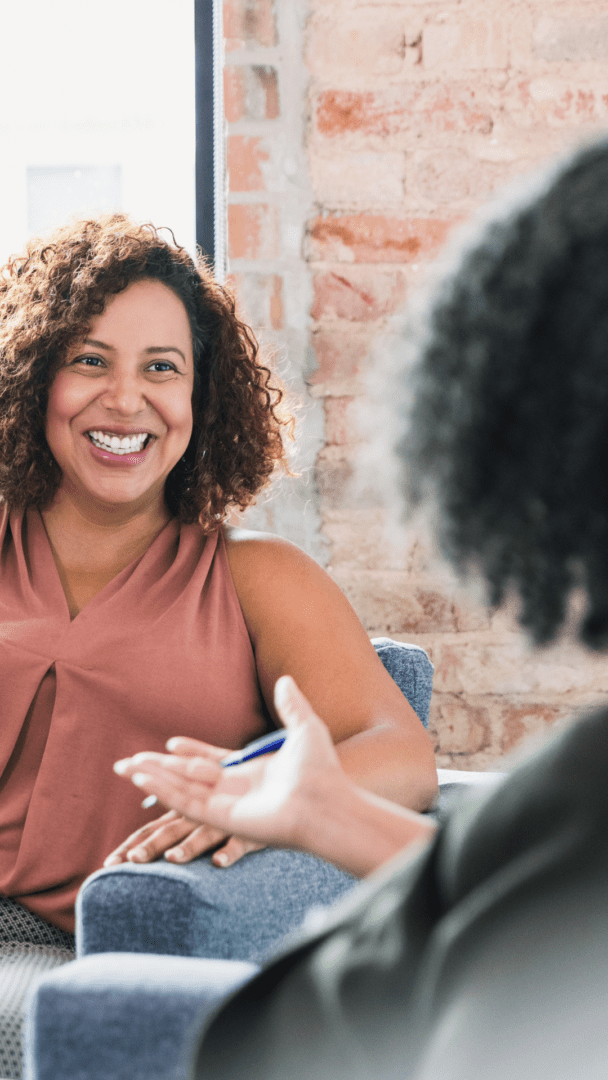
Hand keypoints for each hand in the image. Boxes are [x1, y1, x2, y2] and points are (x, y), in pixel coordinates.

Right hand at [114, 676, 347, 851]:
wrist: (329, 800)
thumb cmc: (322, 771)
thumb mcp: (305, 727)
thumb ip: (291, 705)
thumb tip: (286, 679)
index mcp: (250, 773)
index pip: (209, 763)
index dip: (188, 753)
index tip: (170, 743)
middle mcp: (234, 791)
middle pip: (185, 778)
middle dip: (156, 770)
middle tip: (126, 762)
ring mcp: (226, 805)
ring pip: (179, 790)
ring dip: (152, 779)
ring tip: (125, 768)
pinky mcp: (222, 817)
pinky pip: (186, 802)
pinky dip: (164, 791)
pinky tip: (144, 779)